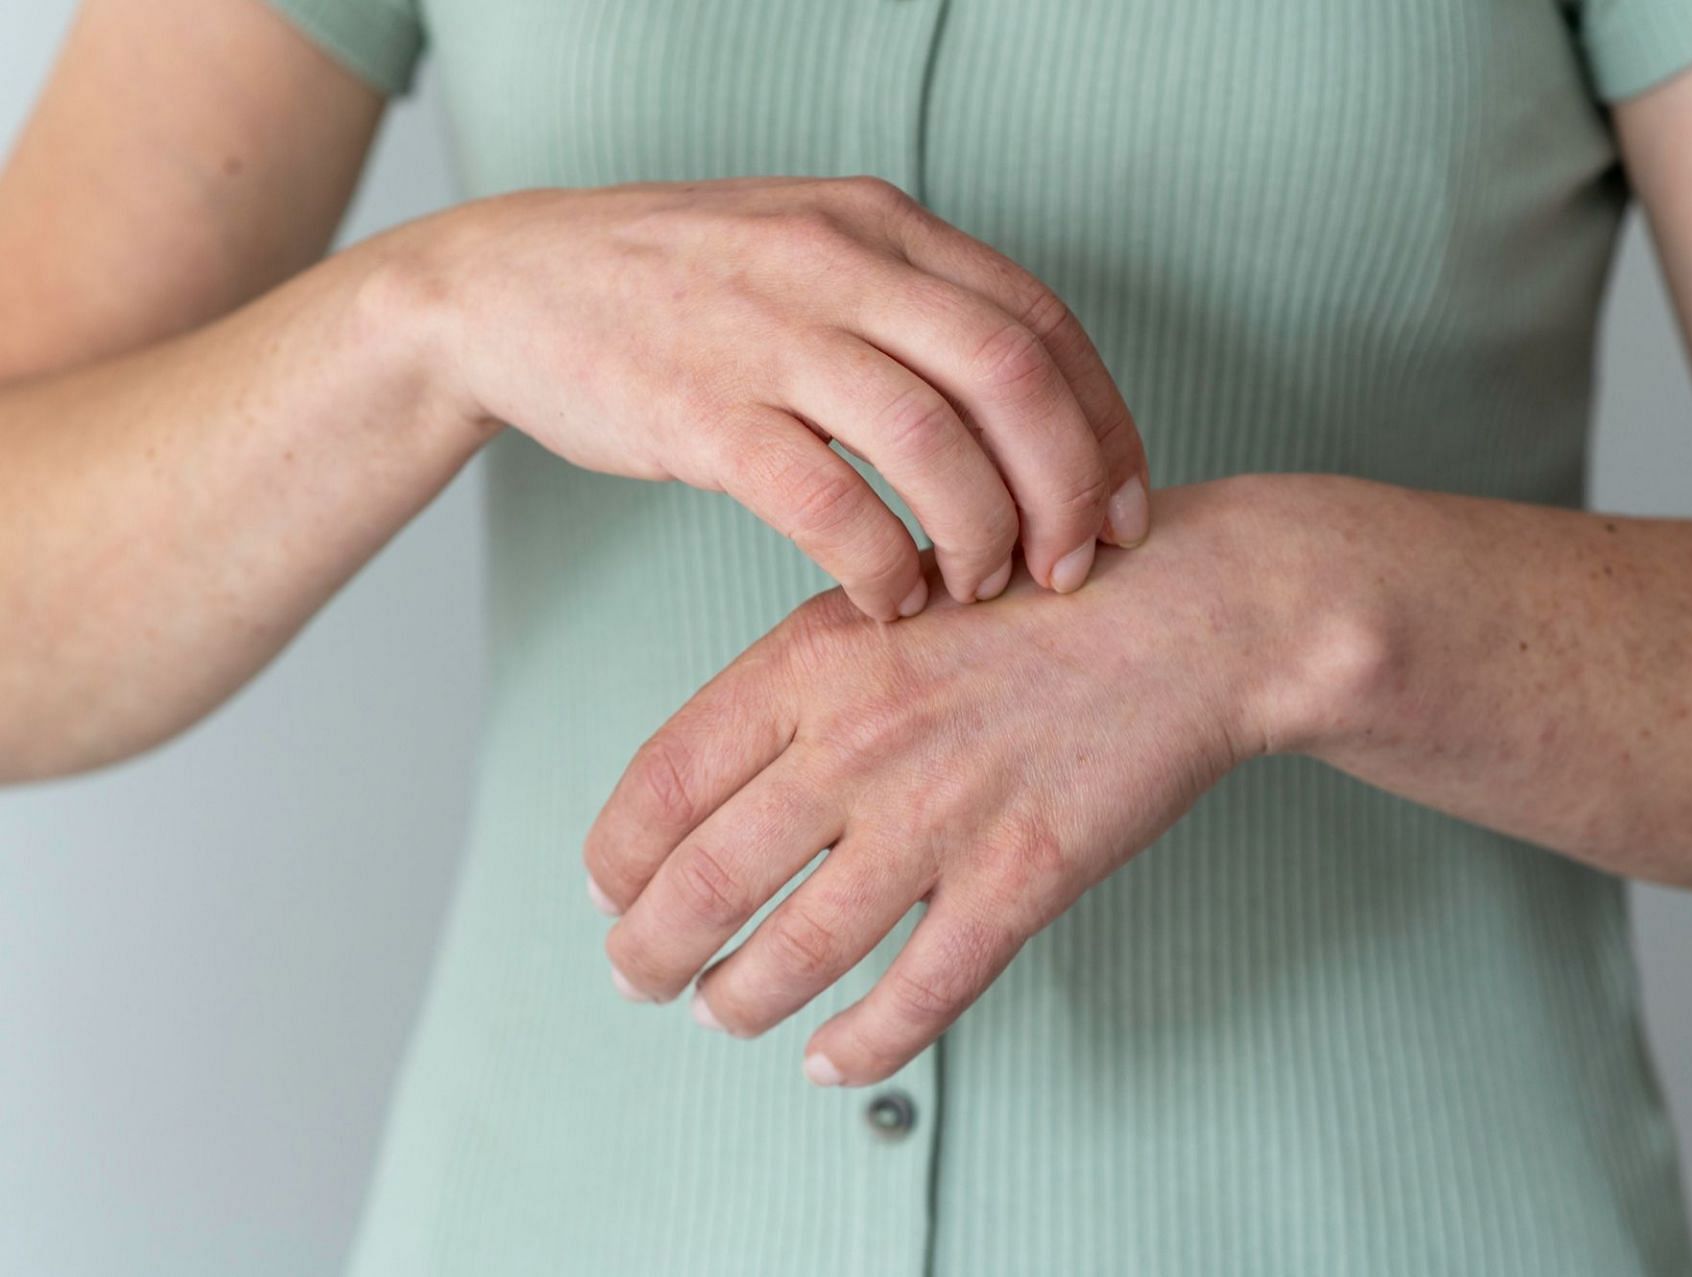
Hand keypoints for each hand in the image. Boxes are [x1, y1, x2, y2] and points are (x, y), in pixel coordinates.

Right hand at [392, 175, 1150, 617]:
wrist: (506, 288)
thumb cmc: (676, 292)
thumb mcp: (809, 257)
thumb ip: (910, 311)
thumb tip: (1022, 418)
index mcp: (880, 224)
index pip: (1039, 321)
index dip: (1103, 424)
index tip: (1126, 508)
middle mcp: (838, 261)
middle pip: (1009, 375)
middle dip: (1066, 485)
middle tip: (1074, 566)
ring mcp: (766, 330)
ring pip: (930, 438)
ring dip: (980, 532)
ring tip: (981, 589)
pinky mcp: (699, 407)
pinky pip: (825, 499)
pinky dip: (877, 562)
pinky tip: (889, 600)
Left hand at [583, 479, 1364, 1084]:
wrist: (1186, 616)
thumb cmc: (1034, 607)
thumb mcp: (888, 599)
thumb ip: (796, 685)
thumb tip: (705, 783)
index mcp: (813, 663)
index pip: (663, 783)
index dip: (615, 858)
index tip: (606, 891)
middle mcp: (860, 742)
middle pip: (705, 882)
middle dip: (649, 952)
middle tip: (640, 977)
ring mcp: (940, 816)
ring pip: (795, 953)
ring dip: (736, 1003)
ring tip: (720, 1014)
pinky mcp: (1021, 878)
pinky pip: (916, 995)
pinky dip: (859, 1046)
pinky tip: (830, 1061)